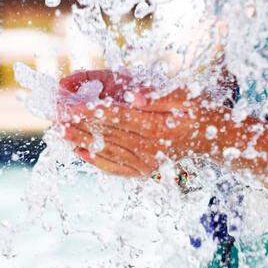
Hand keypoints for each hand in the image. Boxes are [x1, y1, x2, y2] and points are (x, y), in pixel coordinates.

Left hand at [57, 71, 223, 177]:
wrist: (213, 137)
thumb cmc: (197, 109)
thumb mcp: (185, 95)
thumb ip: (158, 95)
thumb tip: (132, 95)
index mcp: (156, 128)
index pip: (114, 116)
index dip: (88, 109)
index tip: (67, 103)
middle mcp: (149, 150)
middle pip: (105, 133)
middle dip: (77, 122)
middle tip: (55, 112)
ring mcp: (146, 164)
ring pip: (105, 150)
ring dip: (79, 139)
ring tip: (59, 129)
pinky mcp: (143, 172)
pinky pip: (113, 167)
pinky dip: (93, 159)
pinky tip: (77, 150)